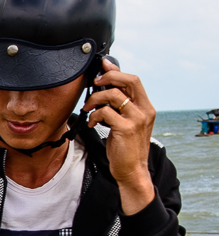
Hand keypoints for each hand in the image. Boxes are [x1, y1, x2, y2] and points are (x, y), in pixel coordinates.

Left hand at [85, 59, 156, 214]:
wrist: (131, 170)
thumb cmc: (125, 147)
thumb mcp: (125, 123)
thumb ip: (119, 107)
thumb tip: (105, 90)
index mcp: (146, 106)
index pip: (134, 80)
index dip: (117, 71)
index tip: (103, 65)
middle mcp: (145, 110)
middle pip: (129, 81)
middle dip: (108, 77)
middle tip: (94, 83)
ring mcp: (137, 119)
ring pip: (113, 95)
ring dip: (95, 99)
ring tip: (88, 109)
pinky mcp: (126, 129)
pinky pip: (105, 112)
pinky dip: (94, 116)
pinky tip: (91, 124)